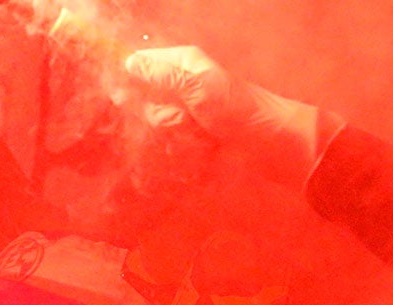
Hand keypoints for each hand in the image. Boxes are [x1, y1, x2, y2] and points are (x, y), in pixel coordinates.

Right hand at [122, 47, 339, 187]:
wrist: (270, 144)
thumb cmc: (237, 110)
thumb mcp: (198, 87)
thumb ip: (161, 75)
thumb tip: (127, 62)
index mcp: (183, 64)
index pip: (139, 65)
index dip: (129, 82)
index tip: (122, 97)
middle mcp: (183, 86)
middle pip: (146, 105)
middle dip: (163, 119)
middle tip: (188, 120)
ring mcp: (189, 114)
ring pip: (159, 131)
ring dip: (179, 139)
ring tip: (204, 136)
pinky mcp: (195, 138)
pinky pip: (173, 149)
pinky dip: (187, 153)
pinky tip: (206, 151)